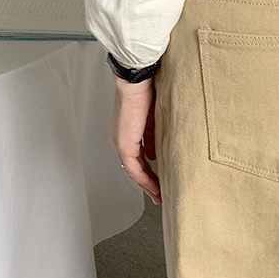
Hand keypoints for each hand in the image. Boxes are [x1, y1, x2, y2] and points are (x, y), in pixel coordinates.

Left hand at [108, 74, 161, 203]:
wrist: (136, 81)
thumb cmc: (145, 90)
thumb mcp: (153, 117)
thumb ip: (153, 136)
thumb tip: (156, 152)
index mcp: (125, 131)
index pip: (137, 157)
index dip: (148, 171)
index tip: (159, 180)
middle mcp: (119, 139)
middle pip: (134, 168)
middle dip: (148, 183)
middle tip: (159, 195)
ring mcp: (120, 143)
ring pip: (134, 172)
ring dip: (148, 185)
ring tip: (159, 196)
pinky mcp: (124, 145)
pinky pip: (135, 169)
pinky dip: (146, 180)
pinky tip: (155, 188)